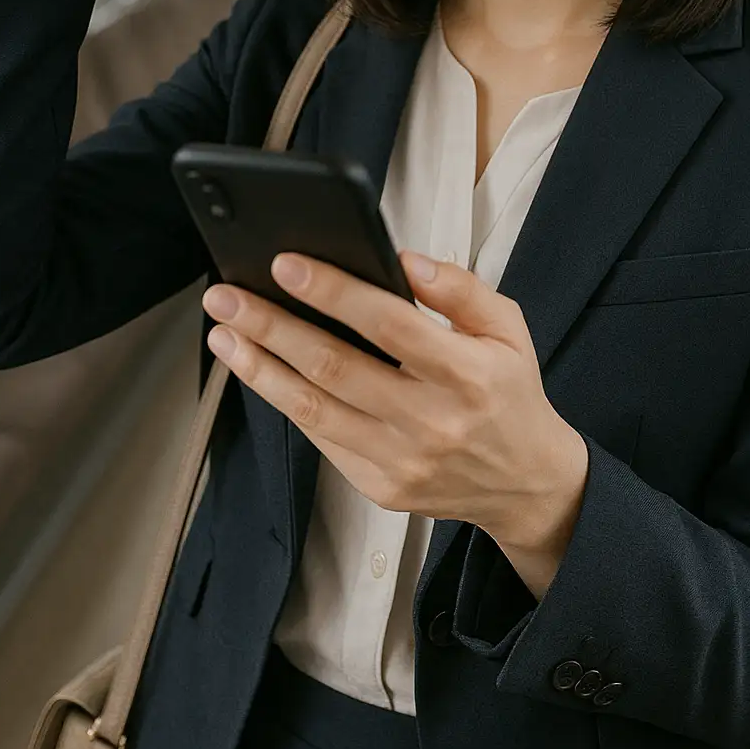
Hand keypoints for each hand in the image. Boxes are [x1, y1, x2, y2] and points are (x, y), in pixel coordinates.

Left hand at [201, 250, 581, 544]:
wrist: (525, 483)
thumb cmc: (509, 393)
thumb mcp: (509, 329)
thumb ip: (461, 290)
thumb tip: (406, 261)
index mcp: (467, 374)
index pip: (389, 325)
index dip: (333, 293)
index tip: (286, 264)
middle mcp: (431, 420)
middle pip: (334, 366)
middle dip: (272, 326)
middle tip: (227, 295)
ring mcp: (401, 459)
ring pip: (313, 407)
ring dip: (260, 366)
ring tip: (224, 332)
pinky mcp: (379, 486)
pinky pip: (320, 437)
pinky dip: (284, 400)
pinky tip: (258, 369)